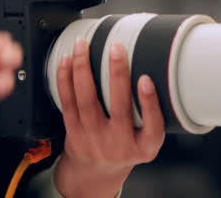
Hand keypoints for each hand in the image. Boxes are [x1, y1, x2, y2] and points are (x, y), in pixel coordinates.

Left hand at [53, 39, 164, 197]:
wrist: (96, 174)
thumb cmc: (125, 148)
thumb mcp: (146, 141)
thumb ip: (151, 115)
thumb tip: (155, 68)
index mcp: (144, 147)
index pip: (153, 126)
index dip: (149, 102)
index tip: (146, 79)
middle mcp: (119, 145)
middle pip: (118, 108)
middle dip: (117, 75)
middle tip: (116, 48)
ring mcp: (94, 140)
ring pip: (87, 101)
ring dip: (83, 70)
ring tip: (83, 47)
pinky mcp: (74, 134)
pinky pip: (67, 103)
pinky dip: (65, 80)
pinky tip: (66, 62)